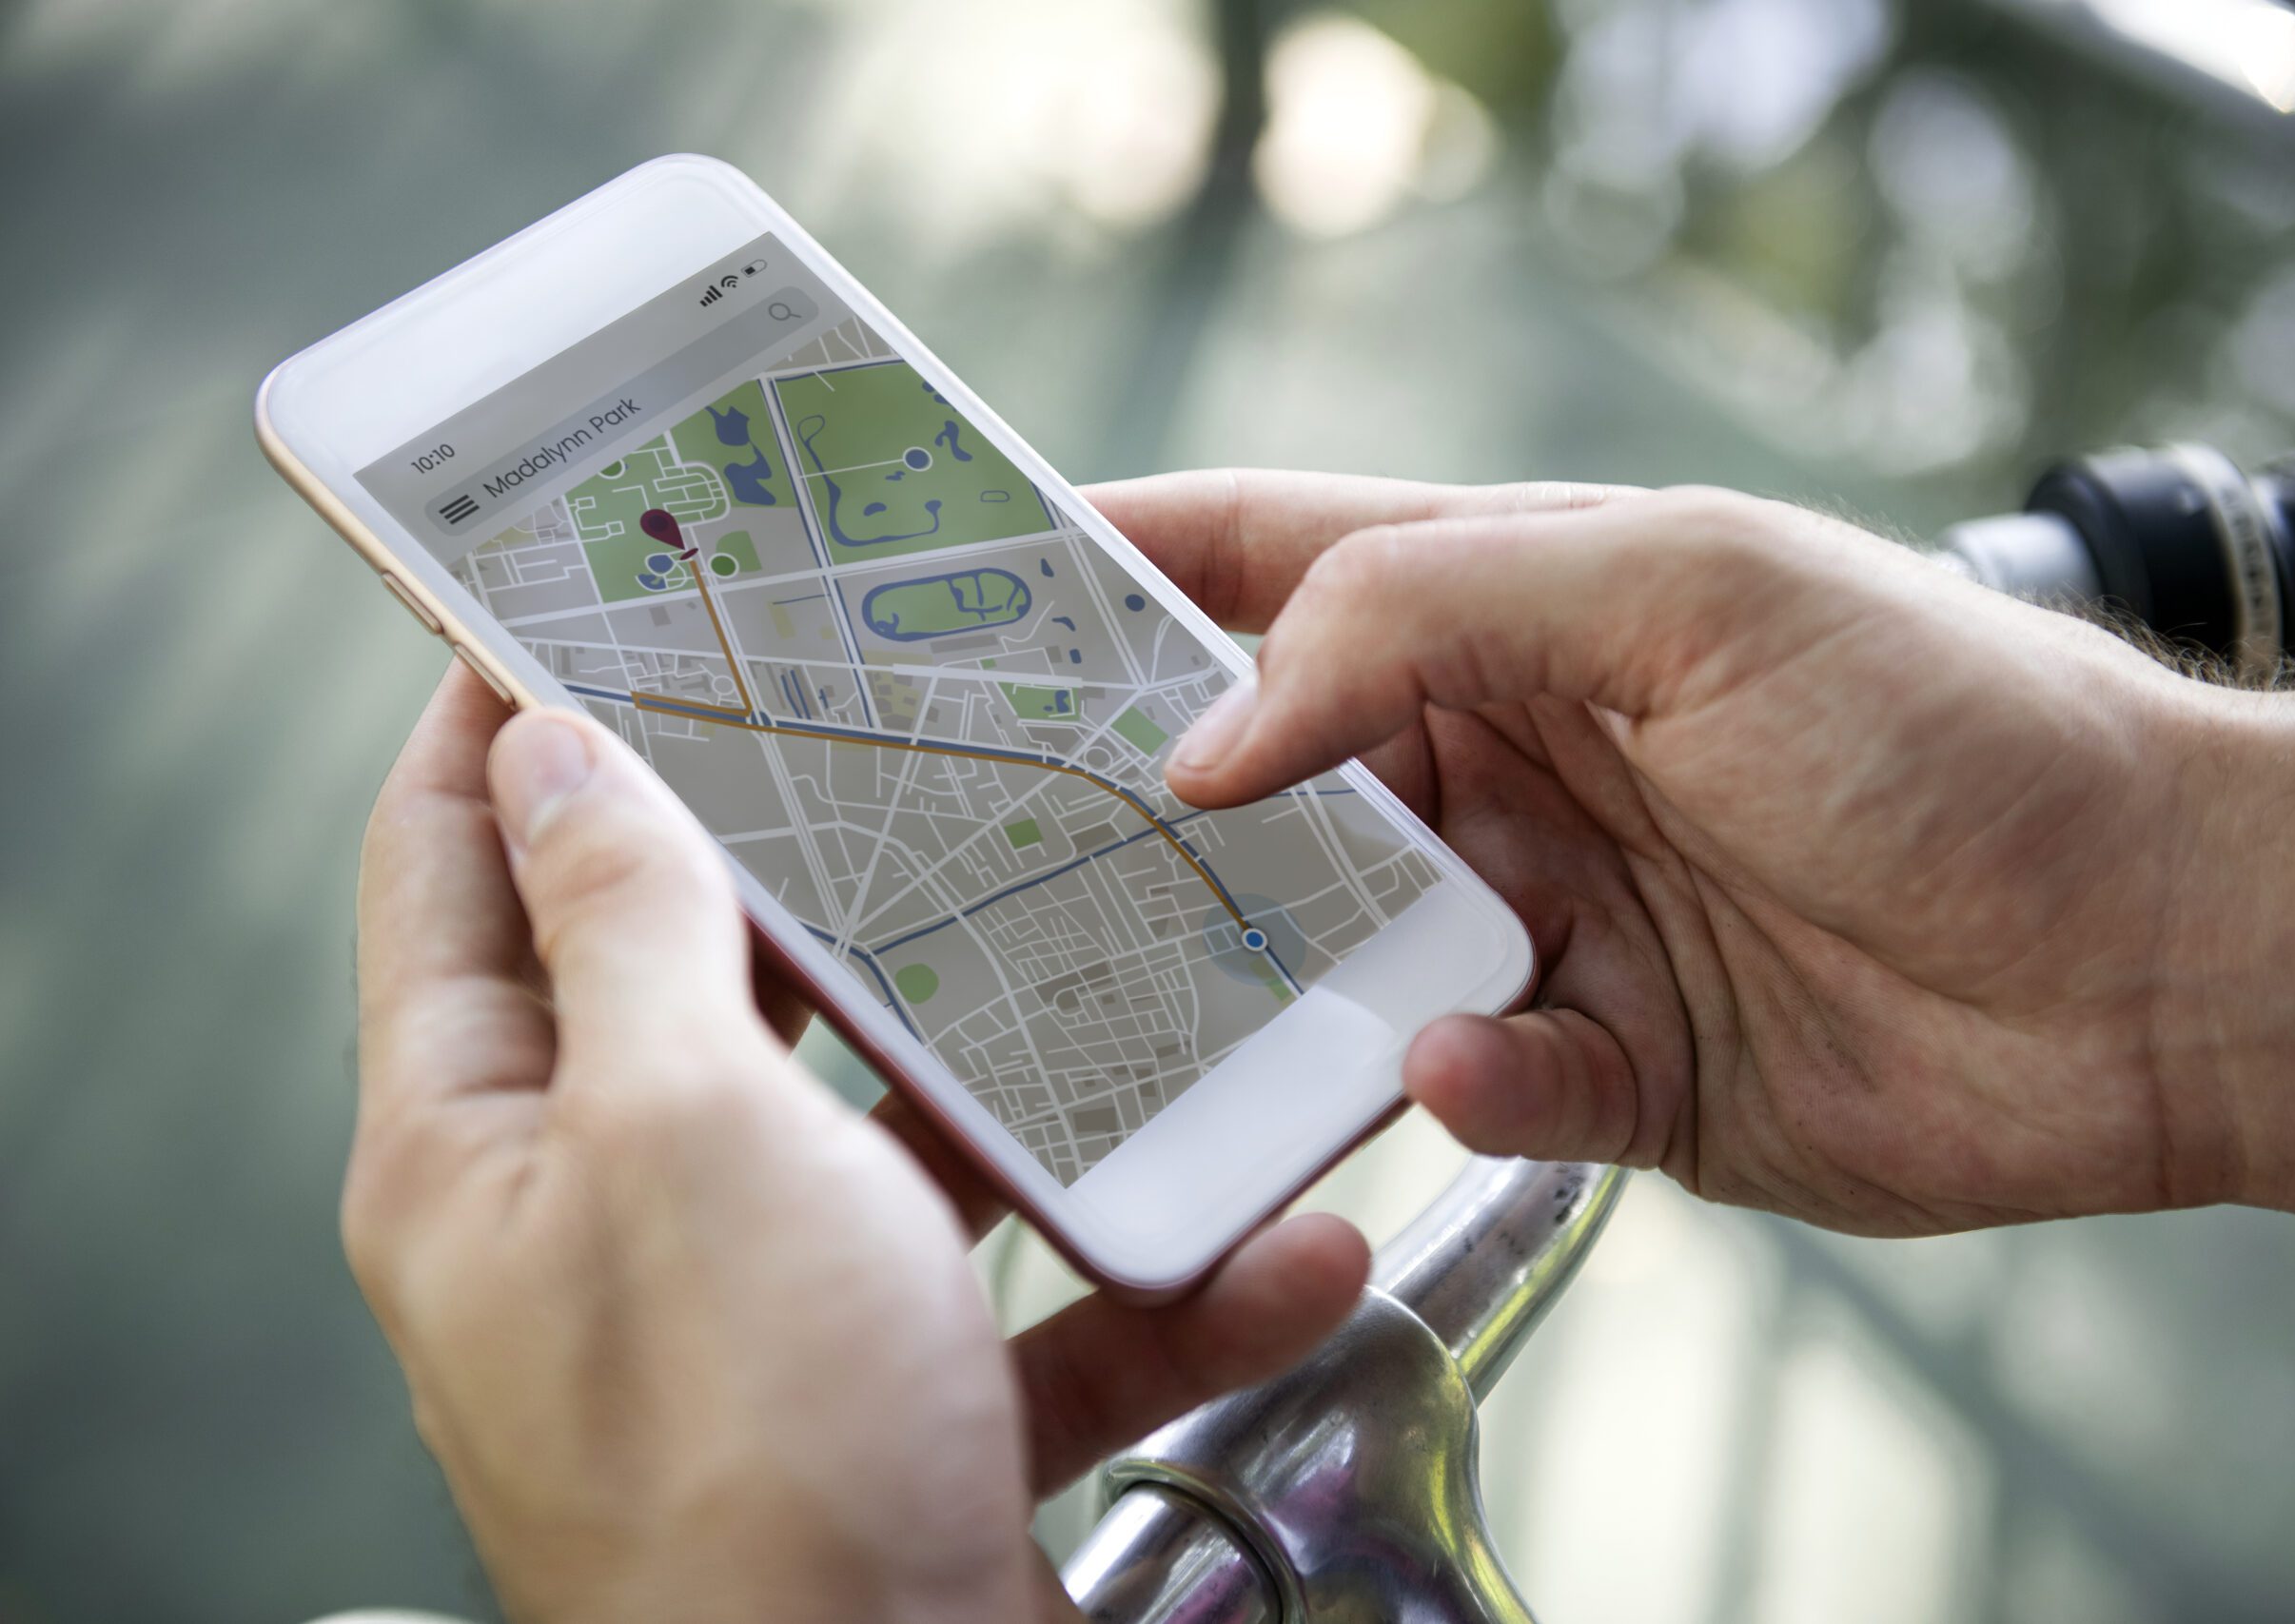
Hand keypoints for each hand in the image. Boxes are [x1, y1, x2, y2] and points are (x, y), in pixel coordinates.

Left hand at [346, 665, 1367, 1623]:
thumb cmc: (748, 1464)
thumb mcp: (680, 1133)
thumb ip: (630, 930)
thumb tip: (555, 756)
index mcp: (486, 1144)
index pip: (456, 869)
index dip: (507, 718)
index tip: (593, 602)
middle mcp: (605, 1233)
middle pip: (698, 990)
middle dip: (813, 871)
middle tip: (914, 740)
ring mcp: (759, 1332)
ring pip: (896, 1144)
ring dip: (1029, 1079)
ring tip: (1132, 964)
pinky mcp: (899, 1423)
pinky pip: (1032, 1312)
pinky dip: (1155, 1277)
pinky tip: (1279, 1242)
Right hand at [1090, 471, 2294, 1253]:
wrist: (2153, 951)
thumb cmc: (1944, 720)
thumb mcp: (1684, 588)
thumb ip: (1428, 617)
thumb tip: (1219, 734)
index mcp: (1522, 610)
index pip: (1283, 563)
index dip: (1130, 567)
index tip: (974, 592)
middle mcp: (1514, 764)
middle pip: (1277, 775)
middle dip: (1149, 800)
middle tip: (1002, 835)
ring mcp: (1551, 919)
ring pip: (1337, 951)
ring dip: (1264, 971)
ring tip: (1167, 989)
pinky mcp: (1606, 1068)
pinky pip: (1470, 1083)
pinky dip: (1454, 1078)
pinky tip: (1462, 1062)